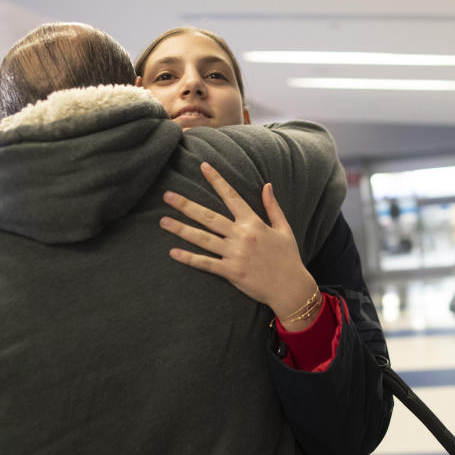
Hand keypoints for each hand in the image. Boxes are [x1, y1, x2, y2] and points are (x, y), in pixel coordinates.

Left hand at [160, 163, 318, 325]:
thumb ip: (272, 206)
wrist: (291, 288)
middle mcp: (242, 235)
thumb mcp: (284, 228)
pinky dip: (189, 258)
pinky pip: (206, 264)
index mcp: (253, 222)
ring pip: (202, 239)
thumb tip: (266, 185)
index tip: (203, 166)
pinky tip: (173, 252)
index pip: (231, 196)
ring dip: (181, 229)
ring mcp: (235, 254)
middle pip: (208, 216)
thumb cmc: (288, 257)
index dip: (217, 180)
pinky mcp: (231, 272)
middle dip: (186, 205)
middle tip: (167, 196)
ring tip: (163, 221)